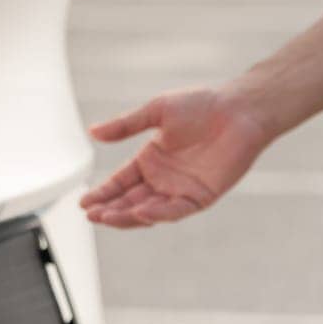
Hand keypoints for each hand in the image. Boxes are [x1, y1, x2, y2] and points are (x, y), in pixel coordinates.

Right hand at [79, 88, 274, 227]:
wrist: (238, 110)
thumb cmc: (200, 105)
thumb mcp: (156, 111)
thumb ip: (125, 126)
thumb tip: (92, 132)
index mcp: (150, 160)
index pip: (120, 182)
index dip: (102, 193)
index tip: (84, 202)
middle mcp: (163, 179)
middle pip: (130, 201)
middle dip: (110, 209)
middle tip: (91, 215)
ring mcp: (181, 190)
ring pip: (149, 211)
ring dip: (128, 216)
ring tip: (107, 217)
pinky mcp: (201, 197)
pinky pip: (176, 210)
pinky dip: (158, 213)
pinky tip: (140, 212)